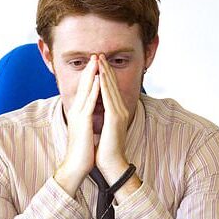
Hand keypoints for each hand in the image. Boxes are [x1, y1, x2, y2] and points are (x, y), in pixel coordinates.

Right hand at [54, 54, 99, 196]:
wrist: (75, 166)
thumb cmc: (82, 151)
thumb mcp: (85, 131)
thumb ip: (87, 121)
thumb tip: (91, 115)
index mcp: (79, 113)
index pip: (85, 91)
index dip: (90, 76)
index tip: (96, 64)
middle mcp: (77, 111)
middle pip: (84, 86)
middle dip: (90, 70)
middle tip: (95, 55)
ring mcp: (79, 116)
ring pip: (86, 90)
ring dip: (92, 74)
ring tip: (97, 60)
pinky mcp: (83, 122)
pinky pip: (90, 102)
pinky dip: (94, 90)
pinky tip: (99, 79)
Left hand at [95, 54, 131, 184]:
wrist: (112, 164)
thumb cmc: (106, 150)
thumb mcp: (104, 129)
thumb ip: (104, 117)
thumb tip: (98, 109)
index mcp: (117, 112)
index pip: (110, 89)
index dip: (105, 75)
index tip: (99, 63)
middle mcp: (120, 110)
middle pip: (112, 85)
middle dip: (105, 69)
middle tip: (99, 54)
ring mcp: (119, 114)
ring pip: (110, 88)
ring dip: (104, 72)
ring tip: (99, 59)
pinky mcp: (114, 119)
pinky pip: (108, 98)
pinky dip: (104, 85)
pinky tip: (99, 75)